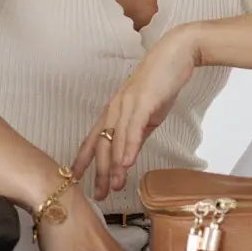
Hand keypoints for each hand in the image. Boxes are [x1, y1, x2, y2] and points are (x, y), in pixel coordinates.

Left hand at [72, 25, 199, 200]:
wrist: (176, 55)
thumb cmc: (161, 83)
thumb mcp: (147, 114)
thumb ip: (137, 132)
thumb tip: (131, 153)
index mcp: (113, 112)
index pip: (93, 140)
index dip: (83, 160)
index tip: (75, 179)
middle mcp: (114, 108)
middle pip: (101, 145)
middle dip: (98, 172)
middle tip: (98, 195)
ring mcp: (127, 104)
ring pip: (115, 140)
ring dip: (114, 166)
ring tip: (113, 187)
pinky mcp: (143, 101)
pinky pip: (132, 128)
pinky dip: (128, 147)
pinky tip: (127, 164)